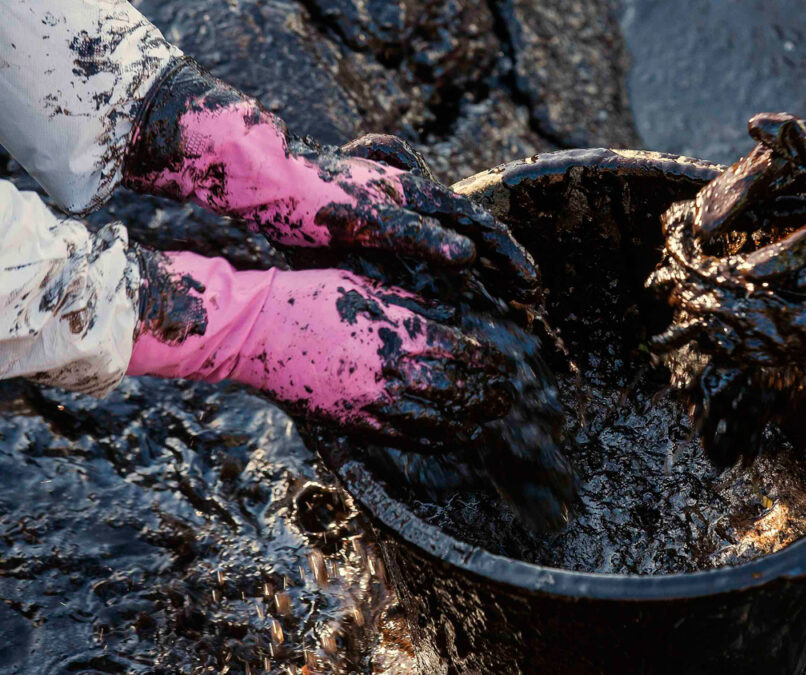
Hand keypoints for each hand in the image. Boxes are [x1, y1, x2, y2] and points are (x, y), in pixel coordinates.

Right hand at [124, 60, 539, 301]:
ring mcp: (392, 196)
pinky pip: (408, 225)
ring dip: (494, 249)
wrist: (263, 178)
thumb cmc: (310, 210)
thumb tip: (426, 277)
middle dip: (511, 258)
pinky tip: (464, 255)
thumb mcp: (364, 238)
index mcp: (411, 202)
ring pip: (459, 217)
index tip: (528, 291)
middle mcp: (410, 193)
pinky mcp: (363, 207)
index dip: (502, 258)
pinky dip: (437, 240)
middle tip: (538, 291)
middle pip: (478, 221)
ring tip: (525, 281)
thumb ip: (397, 253)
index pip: (471, 228)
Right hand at [128, 248, 514, 445]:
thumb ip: (416, 305)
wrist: (259, 330)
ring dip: (472, 422)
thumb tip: (456, 317)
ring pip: (442, 422)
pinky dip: (439, 440)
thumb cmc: (314, 297)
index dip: (494, 364)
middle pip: (463, 391)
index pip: (468, 354)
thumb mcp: (372, 285)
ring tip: (488, 419)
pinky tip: (454, 437)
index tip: (508, 366)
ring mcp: (376, 402)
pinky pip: (408, 439)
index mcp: (403, 331)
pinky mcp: (356, 424)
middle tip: (507, 397)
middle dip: (491, 396)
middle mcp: (395, 370)